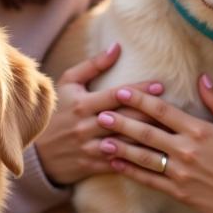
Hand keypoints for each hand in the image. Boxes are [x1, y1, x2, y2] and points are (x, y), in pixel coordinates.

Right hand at [33, 42, 163, 186]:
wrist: (38, 153)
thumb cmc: (58, 112)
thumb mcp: (68, 84)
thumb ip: (93, 65)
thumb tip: (117, 47)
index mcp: (82, 104)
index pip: (116, 96)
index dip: (139, 90)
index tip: (160, 85)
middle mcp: (87, 126)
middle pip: (125, 119)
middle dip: (151, 113)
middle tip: (174, 107)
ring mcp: (90, 147)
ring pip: (126, 142)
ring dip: (149, 138)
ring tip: (172, 132)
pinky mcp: (93, 165)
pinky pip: (121, 162)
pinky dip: (138, 159)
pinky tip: (158, 155)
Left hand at [95, 74, 212, 212]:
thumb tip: (202, 78)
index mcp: (199, 130)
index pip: (163, 111)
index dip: (140, 100)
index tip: (122, 91)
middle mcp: (186, 150)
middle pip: (147, 132)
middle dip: (122, 122)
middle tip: (100, 114)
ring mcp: (180, 172)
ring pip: (143, 157)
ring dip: (121, 147)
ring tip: (101, 138)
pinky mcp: (178, 191)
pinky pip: (149, 180)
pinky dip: (131, 171)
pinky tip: (116, 164)